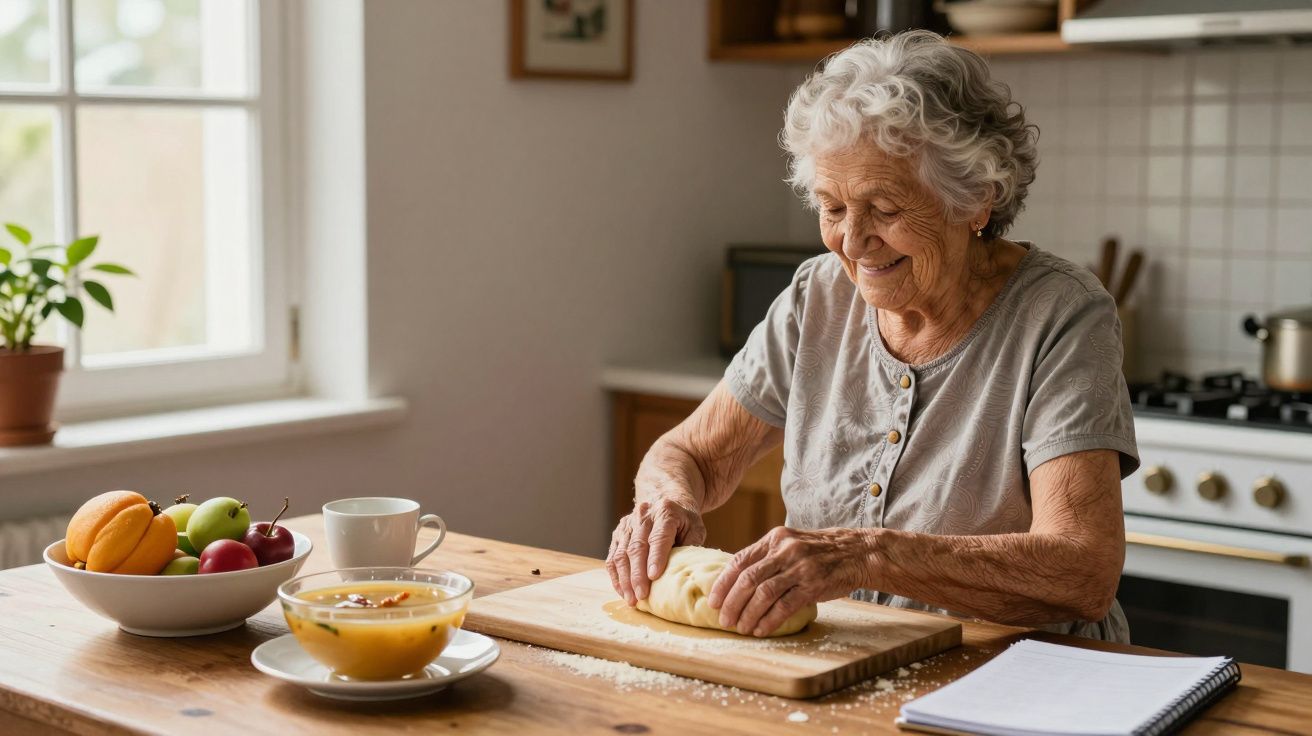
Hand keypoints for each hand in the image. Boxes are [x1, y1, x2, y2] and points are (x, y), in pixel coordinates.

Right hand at [606, 497, 705, 605]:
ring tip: (631, 599)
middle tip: (641, 595)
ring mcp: (628, 524)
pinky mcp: (618, 533)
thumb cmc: (684, 520)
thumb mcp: (696, 528)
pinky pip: (612, 556)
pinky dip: (616, 576)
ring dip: (624, 579)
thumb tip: (685, 572)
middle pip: (636, 547)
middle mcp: (643, 516)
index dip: (656, 557)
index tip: (654, 576)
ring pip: (621, 553)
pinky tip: (622, 591)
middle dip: (637, 574)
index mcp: (665, 512)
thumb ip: (691, 547)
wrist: (666, 500)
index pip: (658, 536)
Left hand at [708, 526, 872, 636]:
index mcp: (775, 538)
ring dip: (748, 614)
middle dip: (732, 602)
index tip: (713, 601)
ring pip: (764, 593)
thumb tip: (738, 580)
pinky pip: (785, 605)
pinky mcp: (814, 585)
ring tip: (741, 628)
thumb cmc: (820, 552)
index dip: (723, 583)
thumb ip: (768, 557)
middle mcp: (785, 550)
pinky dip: (770, 620)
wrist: (858, 553)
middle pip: (748, 578)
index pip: (740, 560)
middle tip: (724, 620)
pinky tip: (761, 629)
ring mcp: (800, 567)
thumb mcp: (791, 544)